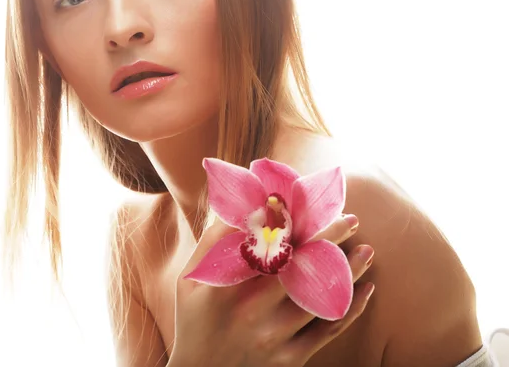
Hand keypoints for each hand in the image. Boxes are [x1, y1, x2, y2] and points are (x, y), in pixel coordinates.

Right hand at [169, 215, 374, 366]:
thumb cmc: (194, 319)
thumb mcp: (190, 279)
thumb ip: (213, 242)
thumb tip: (246, 208)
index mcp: (226, 287)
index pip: (267, 247)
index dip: (293, 224)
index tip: (311, 205)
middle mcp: (251, 313)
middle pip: (300, 269)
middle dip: (329, 240)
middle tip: (351, 220)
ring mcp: (273, 339)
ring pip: (320, 299)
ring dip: (348, 273)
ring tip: (367, 251)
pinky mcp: (289, 360)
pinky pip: (327, 332)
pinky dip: (350, 310)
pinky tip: (365, 289)